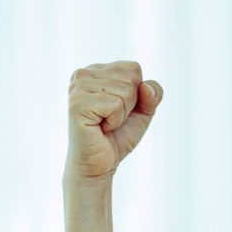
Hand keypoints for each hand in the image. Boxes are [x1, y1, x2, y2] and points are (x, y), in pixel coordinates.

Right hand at [64, 61, 162, 180]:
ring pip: (125, 90)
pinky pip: (115, 104)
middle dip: (130, 103)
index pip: (133, 68)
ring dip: (122, 113)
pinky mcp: (77, 103)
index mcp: (96, 71)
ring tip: (105, 123)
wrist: (100, 163)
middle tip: (111, 118)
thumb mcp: (144, 110)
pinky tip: (100, 128)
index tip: (119, 108)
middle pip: (131, 77)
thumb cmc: (118, 135)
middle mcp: (83, 74)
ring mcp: (78, 87)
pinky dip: (115, 121)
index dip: (137, 93)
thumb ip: (153, 93)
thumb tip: (146, 87)